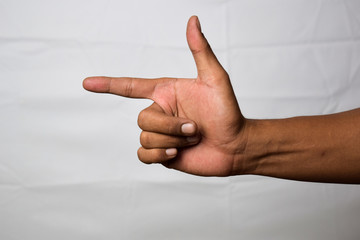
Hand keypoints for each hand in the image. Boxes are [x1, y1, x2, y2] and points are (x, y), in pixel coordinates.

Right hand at [83, 16, 248, 175]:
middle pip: (143, 118)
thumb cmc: (228, 112)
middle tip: (194, 128)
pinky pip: (143, 154)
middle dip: (171, 126)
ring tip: (193, 138)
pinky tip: (176, 153)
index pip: (130, 87)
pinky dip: (158, 154)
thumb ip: (200, 50)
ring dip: (173, 139)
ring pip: (146, 136)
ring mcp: (160, 133)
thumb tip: (193, 19)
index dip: (108, 84)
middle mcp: (160, 111)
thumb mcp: (215, 79)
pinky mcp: (161, 153)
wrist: (235, 147)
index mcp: (166, 93)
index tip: (87, 84)